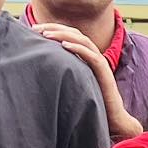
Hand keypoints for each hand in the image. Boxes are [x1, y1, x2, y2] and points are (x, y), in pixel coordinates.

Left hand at [32, 22, 141, 140]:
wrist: (113, 118)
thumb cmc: (92, 102)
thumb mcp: (74, 81)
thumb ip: (64, 70)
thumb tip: (41, 64)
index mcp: (87, 55)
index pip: (70, 34)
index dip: (53, 28)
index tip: (34, 29)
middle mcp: (94, 56)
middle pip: (75, 33)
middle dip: (54, 28)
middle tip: (36, 28)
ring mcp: (101, 63)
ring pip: (83, 40)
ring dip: (64, 35)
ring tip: (46, 35)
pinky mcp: (105, 73)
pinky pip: (92, 56)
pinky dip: (78, 48)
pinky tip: (64, 46)